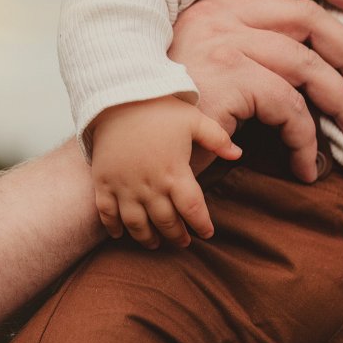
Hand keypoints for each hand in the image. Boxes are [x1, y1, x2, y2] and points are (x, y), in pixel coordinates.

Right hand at [89, 95, 240, 246]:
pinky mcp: (104, 182)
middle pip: (166, 222)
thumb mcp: (194, 119)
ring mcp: (124, 186)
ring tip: (155, 244)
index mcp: (175, 172)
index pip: (193, 209)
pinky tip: (120, 234)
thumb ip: (218, 138)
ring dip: (147, 238)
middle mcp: (150, 185)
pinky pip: (107, 213)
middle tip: (183, 242)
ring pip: (137, 224)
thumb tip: (238, 154)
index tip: (207, 233)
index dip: (201, 225)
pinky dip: (112, 227)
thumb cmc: (158, 108)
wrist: (117, 97)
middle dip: (177, 236)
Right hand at [170, 0, 342, 182]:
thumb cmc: (169, 120)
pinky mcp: (225, 82)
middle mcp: (215, 15)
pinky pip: (289, 108)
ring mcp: (219, 45)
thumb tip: (313, 65)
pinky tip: (305, 165)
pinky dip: (306, 140)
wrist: (126, 153)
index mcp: (213, 4)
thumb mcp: (207, 71)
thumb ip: (249, 52)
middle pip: (307, 17)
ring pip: (307, 66)